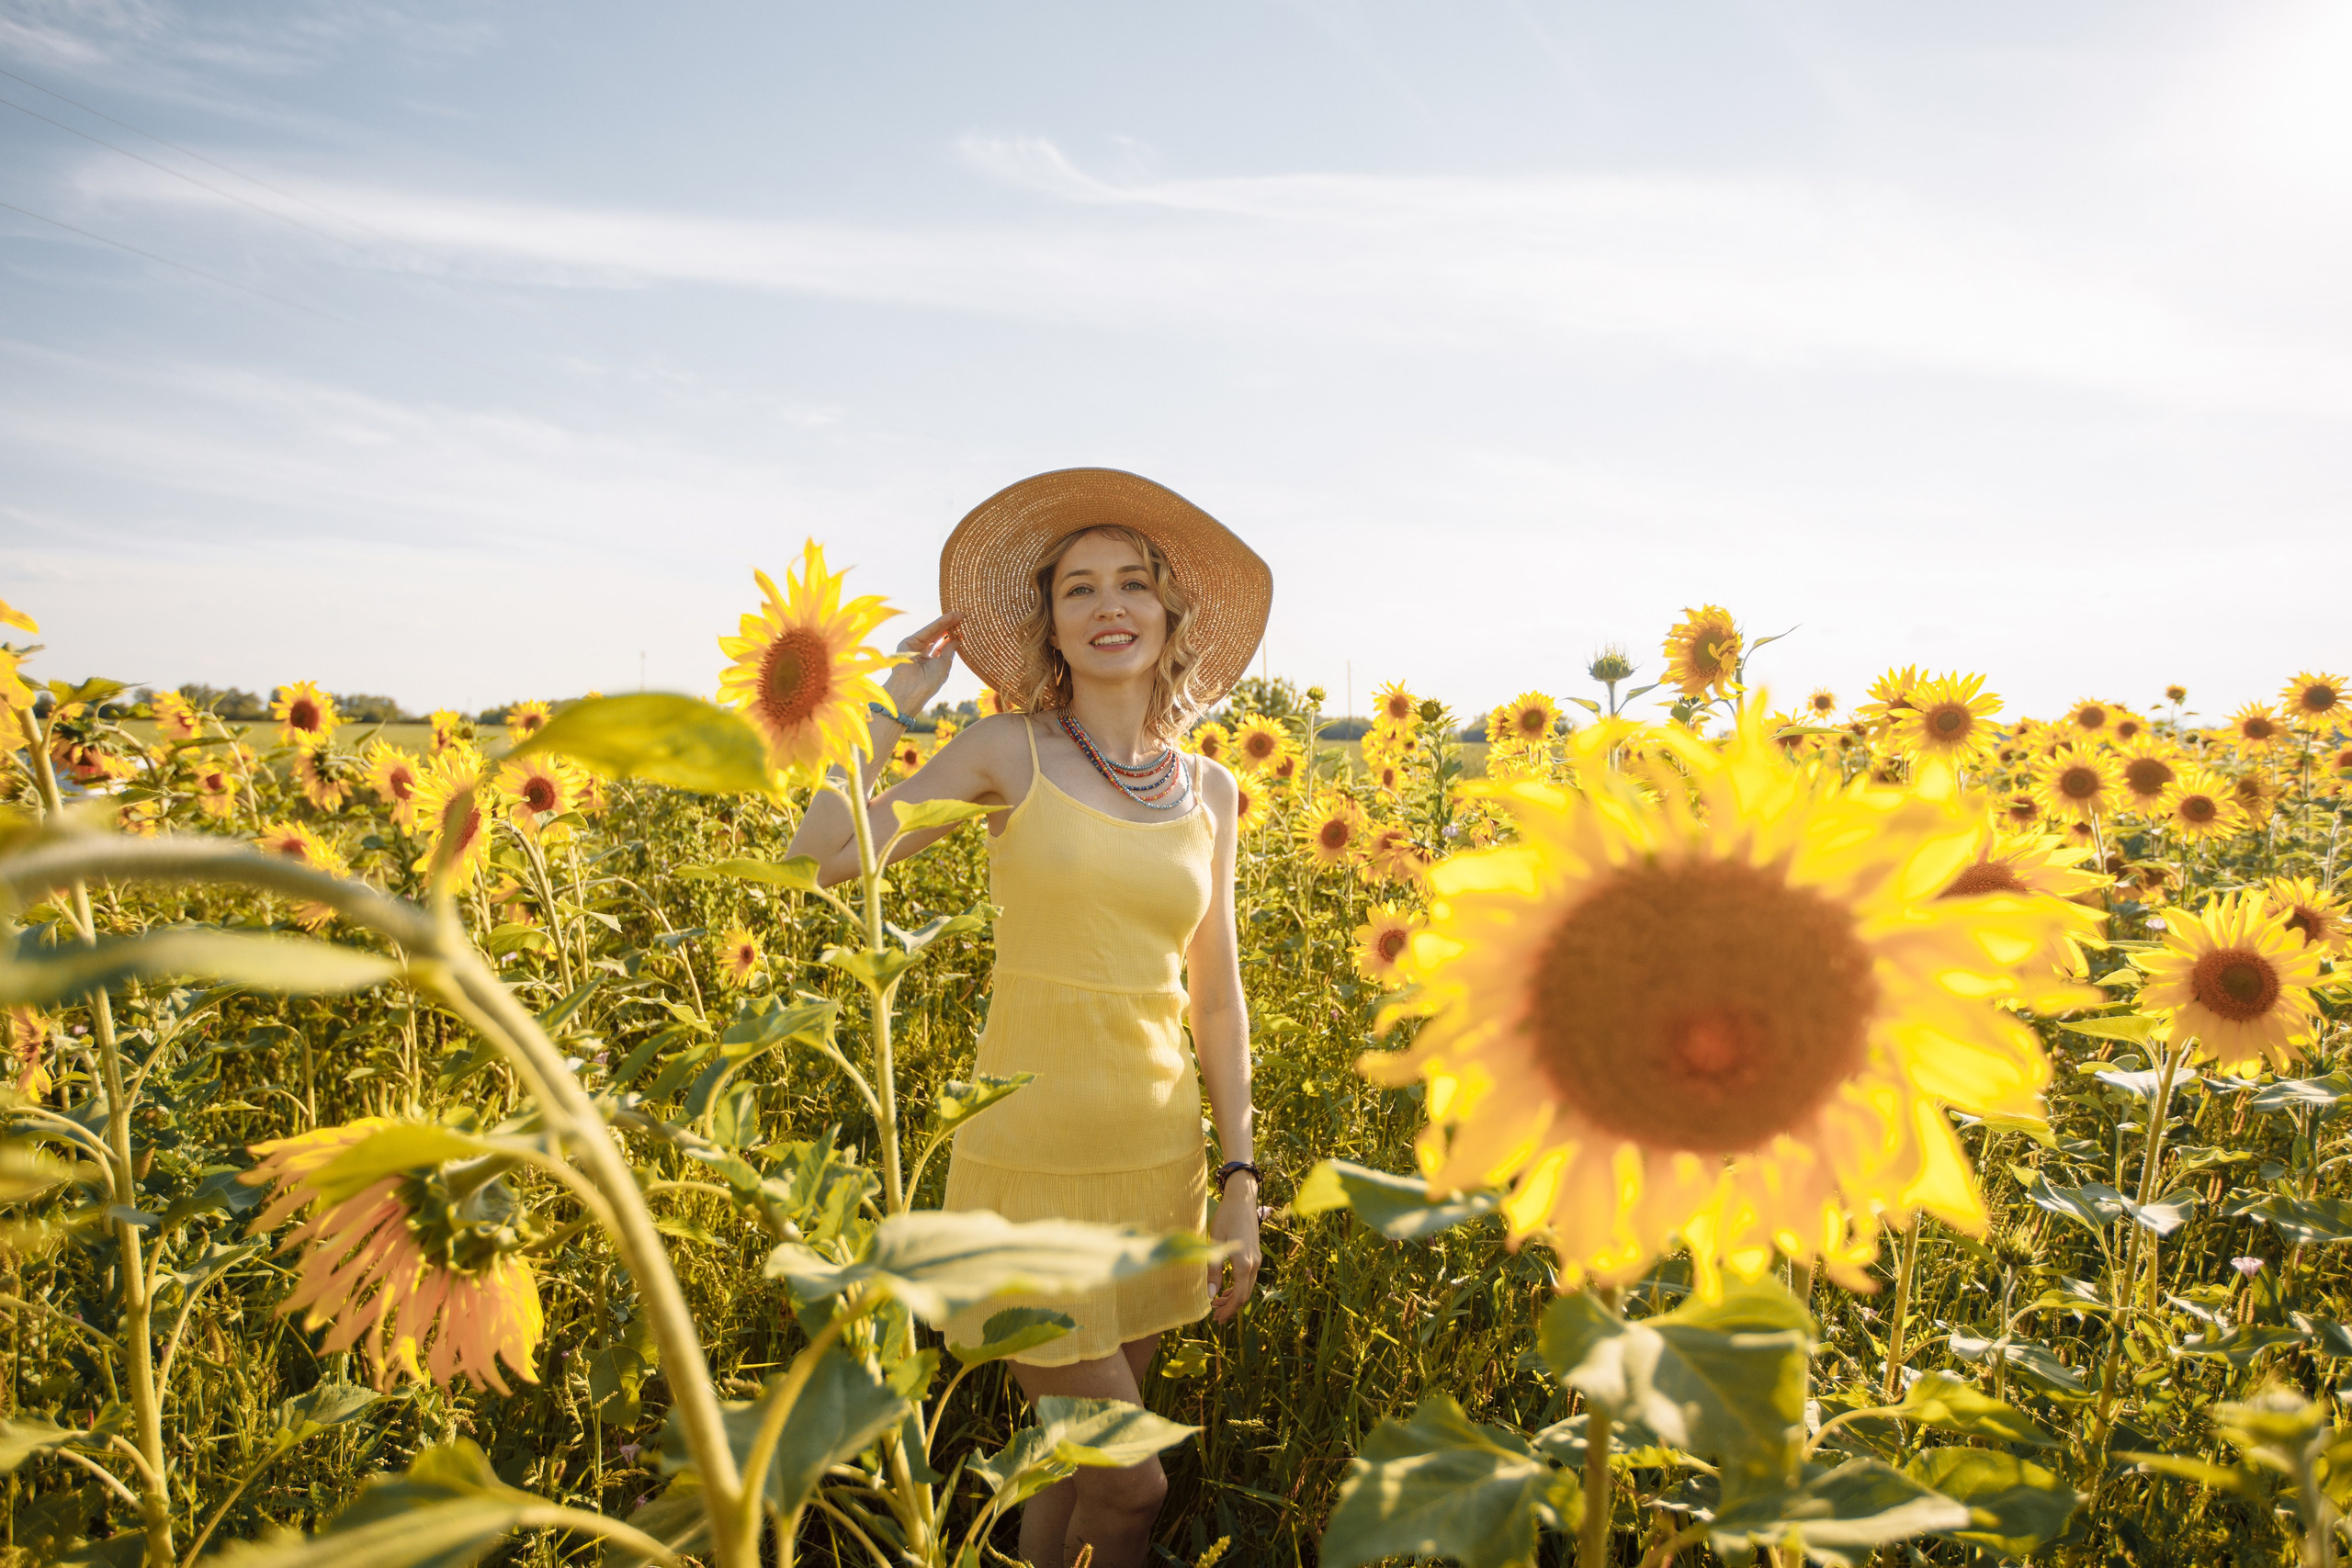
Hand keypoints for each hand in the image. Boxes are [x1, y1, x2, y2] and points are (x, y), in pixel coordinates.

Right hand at [883, 613, 962, 719]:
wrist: (911, 690)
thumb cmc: (928, 682)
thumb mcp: (943, 665)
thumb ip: (948, 650)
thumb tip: (956, 639)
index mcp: (930, 664)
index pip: (942, 647)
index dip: (953, 638)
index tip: (964, 630)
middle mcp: (922, 655)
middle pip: (938, 637)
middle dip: (951, 627)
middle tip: (964, 617)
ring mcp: (914, 648)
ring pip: (933, 632)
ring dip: (946, 622)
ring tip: (960, 615)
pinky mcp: (908, 642)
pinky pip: (927, 630)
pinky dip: (939, 623)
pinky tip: (950, 617)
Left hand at [1207, 1175, 1260, 1321]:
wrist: (1243, 1200)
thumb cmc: (1226, 1218)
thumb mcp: (1216, 1244)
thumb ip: (1213, 1270)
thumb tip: (1210, 1295)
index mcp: (1244, 1264)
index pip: (1239, 1296)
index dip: (1228, 1310)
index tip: (1216, 1319)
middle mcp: (1254, 1264)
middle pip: (1245, 1295)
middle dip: (1231, 1307)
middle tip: (1215, 1316)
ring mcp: (1256, 1259)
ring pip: (1247, 1287)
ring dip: (1234, 1298)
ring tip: (1218, 1304)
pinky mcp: (1254, 1255)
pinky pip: (1248, 1278)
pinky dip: (1238, 1287)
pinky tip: (1226, 1288)